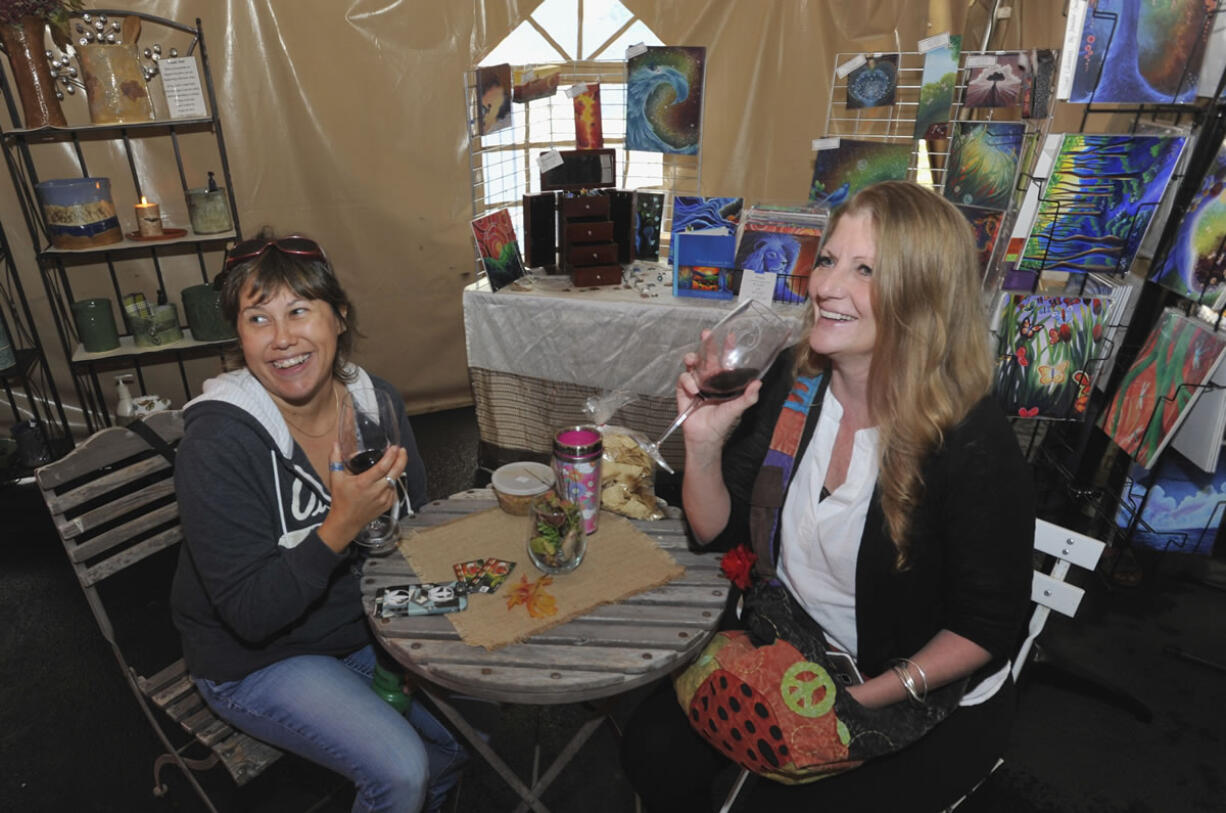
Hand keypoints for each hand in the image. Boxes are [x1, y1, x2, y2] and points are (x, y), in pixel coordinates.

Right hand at [319, 442, 407, 551]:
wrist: (346, 521)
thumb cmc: (341, 500)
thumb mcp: (335, 479)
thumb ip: (335, 460)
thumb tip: (335, 444)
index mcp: (364, 483)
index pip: (382, 467)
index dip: (391, 456)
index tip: (394, 447)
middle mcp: (376, 491)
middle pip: (395, 472)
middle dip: (401, 459)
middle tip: (402, 450)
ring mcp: (384, 499)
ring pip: (395, 481)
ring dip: (397, 470)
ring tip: (396, 461)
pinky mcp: (387, 505)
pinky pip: (394, 490)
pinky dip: (393, 482)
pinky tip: (389, 476)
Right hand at [676, 330, 761, 447]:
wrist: (704, 435)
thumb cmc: (722, 422)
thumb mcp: (737, 409)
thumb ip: (748, 397)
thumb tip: (759, 383)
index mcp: (723, 380)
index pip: (726, 360)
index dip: (728, 347)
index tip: (730, 336)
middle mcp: (710, 378)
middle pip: (707, 356)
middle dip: (707, 344)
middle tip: (707, 334)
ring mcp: (696, 382)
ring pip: (693, 363)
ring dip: (692, 358)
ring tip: (692, 360)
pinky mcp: (684, 389)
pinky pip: (684, 378)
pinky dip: (688, 382)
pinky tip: (694, 391)